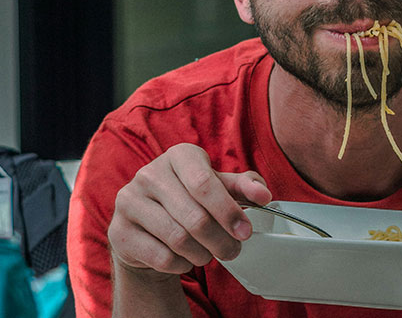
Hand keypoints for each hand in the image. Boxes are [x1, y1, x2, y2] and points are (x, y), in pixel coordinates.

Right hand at [108, 143, 271, 275]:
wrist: (148, 227)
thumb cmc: (191, 200)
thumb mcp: (219, 188)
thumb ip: (244, 187)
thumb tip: (264, 195)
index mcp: (179, 155)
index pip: (205, 183)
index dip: (228, 211)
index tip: (246, 231)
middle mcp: (150, 173)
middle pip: (194, 216)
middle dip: (221, 240)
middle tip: (234, 250)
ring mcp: (129, 201)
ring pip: (178, 239)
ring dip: (202, 253)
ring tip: (210, 254)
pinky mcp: (119, 231)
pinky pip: (160, 256)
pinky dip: (181, 264)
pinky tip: (185, 259)